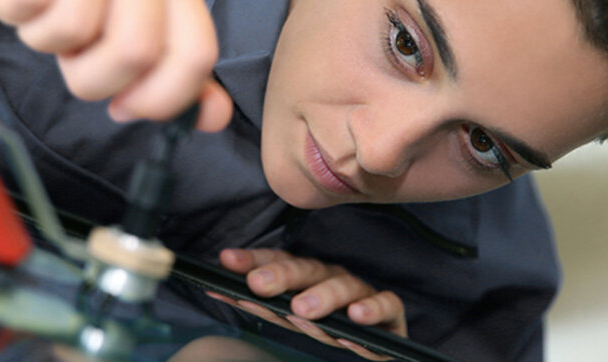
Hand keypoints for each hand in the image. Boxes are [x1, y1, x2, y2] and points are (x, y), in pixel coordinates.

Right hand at [0, 0, 231, 131]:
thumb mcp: (108, 37)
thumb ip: (166, 76)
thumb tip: (213, 117)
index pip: (196, 54)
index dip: (158, 98)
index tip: (120, 104)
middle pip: (137, 49)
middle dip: (89, 76)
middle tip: (66, 49)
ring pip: (75, 25)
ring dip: (41, 36)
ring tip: (36, 6)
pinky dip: (10, 7)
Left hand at [213, 248, 406, 360]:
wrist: (372, 347)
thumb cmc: (327, 327)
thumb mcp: (289, 317)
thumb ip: (260, 303)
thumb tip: (216, 289)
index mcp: (306, 277)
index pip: (278, 261)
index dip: (252, 260)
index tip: (227, 261)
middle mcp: (332, 279)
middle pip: (307, 270)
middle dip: (281, 276)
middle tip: (258, 286)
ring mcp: (361, 294)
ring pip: (343, 286)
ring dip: (322, 296)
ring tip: (302, 310)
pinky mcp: (390, 314)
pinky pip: (386, 305)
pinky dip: (372, 309)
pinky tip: (356, 317)